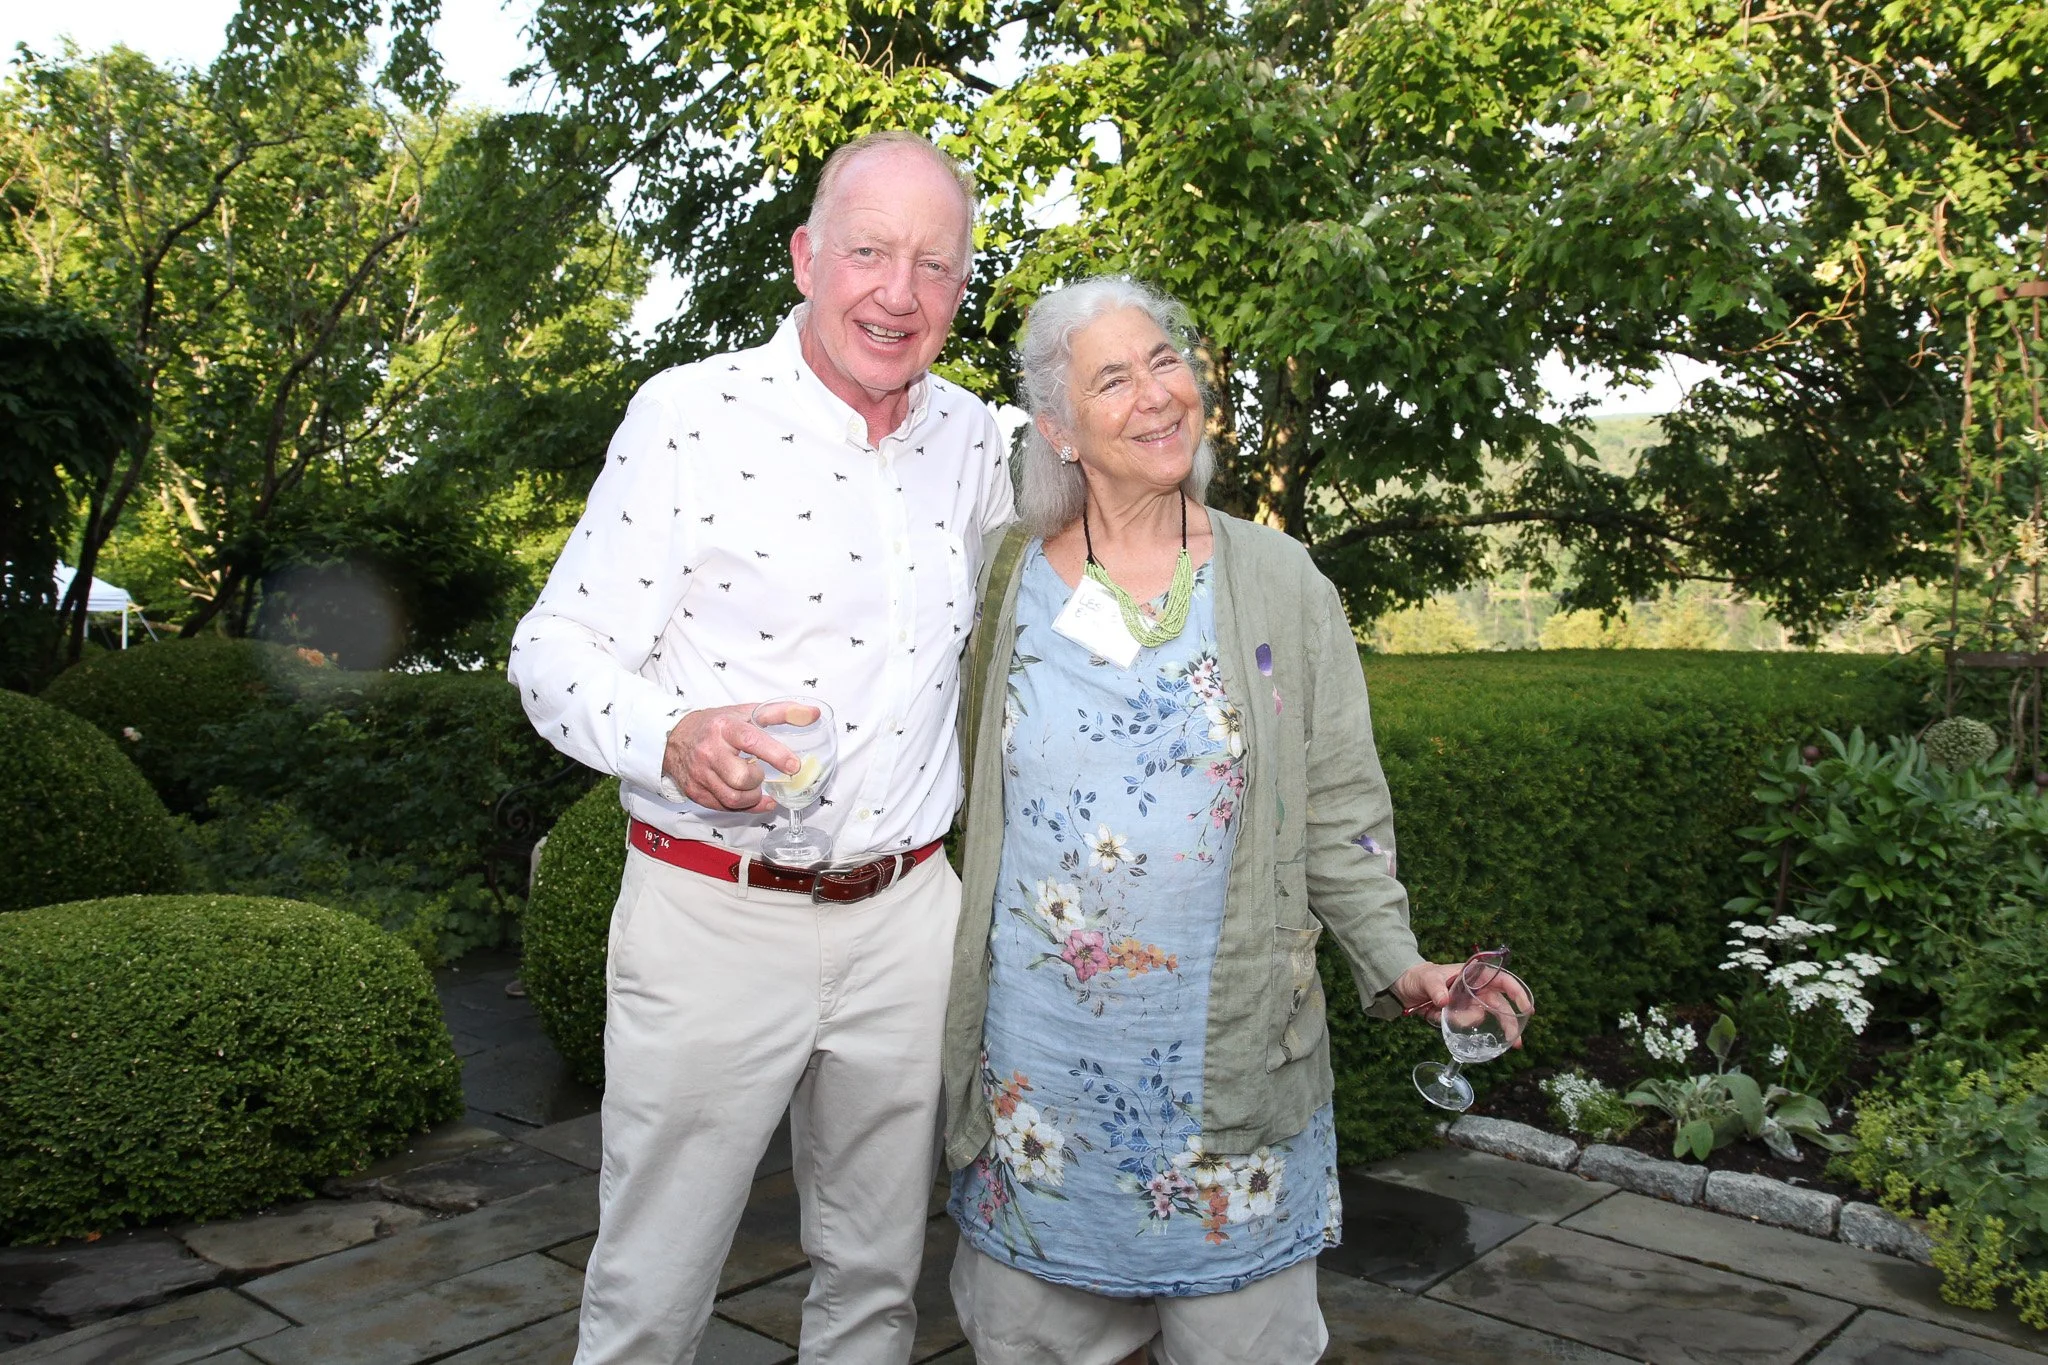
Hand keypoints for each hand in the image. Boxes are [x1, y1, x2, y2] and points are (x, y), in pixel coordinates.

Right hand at [662, 703, 799, 812]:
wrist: (675, 737)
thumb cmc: (717, 725)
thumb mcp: (746, 713)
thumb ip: (782, 712)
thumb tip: (813, 713)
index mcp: (724, 727)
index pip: (751, 741)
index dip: (775, 755)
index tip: (793, 766)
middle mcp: (709, 750)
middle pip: (741, 778)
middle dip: (758, 780)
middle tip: (761, 774)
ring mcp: (699, 773)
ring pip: (732, 798)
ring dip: (752, 798)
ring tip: (755, 787)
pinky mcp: (695, 791)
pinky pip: (723, 808)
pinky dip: (743, 808)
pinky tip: (752, 800)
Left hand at [1395, 961, 1532, 1046]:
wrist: (1404, 988)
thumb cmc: (1418, 976)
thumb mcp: (1425, 979)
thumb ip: (1435, 988)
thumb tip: (1444, 1001)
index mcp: (1473, 975)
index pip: (1502, 980)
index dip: (1517, 992)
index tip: (1526, 1008)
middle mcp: (1475, 990)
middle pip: (1500, 1006)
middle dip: (1510, 1023)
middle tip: (1516, 1041)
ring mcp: (1468, 1004)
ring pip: (1484, 1018)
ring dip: (1476, 1026)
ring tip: (1454, 1022)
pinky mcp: (1459, 1016)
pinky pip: (1466, 1026)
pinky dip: (1459, 1028)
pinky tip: (1440, 1019)